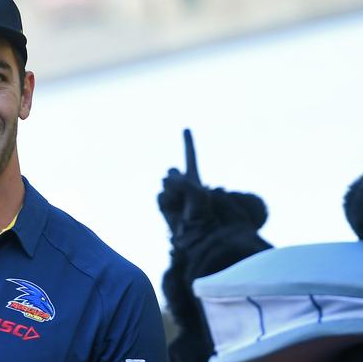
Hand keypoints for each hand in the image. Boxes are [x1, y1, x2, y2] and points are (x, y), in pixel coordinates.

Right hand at [158, 129, 210, 244]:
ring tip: (183, 205)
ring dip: (174, 193)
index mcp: (194, 178)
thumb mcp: (196, 192)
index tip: (186, 128)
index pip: (190, 157)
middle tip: (186, 194)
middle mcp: (182, 184)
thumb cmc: (202, 213)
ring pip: (165, 183)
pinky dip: (167, 201)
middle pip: (172, 171)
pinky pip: (161, 195)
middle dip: (177, 180)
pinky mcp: (164, 205)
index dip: (188, 143)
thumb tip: (164, 182)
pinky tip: (174, 209)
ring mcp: (172, 194)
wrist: (196, 232)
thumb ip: (180, 181)